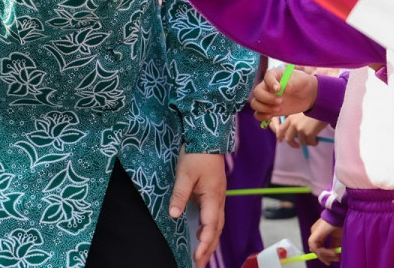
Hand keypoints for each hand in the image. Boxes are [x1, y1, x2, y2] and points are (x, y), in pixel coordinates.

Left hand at [170, 151, 225, 267]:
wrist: (208, 138)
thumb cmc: (197, 155)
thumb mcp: (185, 175)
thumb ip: (180, 196)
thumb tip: (174, 215)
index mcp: (213, 197)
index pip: (210, 226)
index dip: (204, 243)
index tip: (197, 257)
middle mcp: (219, 200)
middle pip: (217, 230)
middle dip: (208, 249)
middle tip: (199, 264)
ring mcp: (218, 197)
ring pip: (217, 225)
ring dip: (210, 241)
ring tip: (202, 256)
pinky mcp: (214, 194)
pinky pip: (214, 217)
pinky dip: (210, 230)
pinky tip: (202, 235)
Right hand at [251, 67, 317, 123]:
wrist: (307, 96)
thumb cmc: (303, 84)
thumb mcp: (301, 81)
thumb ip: (292, 83)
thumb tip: (283, 88)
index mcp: (275, 75)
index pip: (267, 76)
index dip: (270, 83)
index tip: (278, 89)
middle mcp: (267, 86)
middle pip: (257, 92)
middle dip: (266, 99)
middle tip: (280, 102)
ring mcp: (266, 98)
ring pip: (255, 103)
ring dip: (264, 108)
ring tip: (278, 109)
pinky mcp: (268, 109)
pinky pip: (258, 114)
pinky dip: (262, 117)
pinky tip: (271, 116)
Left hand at [277, 113, 327, 147]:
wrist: (323, 106)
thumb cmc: (313, 108)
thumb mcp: (300, 112)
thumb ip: (295, 120)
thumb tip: (295, 132)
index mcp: (290, 117)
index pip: (281, 129)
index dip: (280, 136)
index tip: (281, 140)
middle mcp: (293, 124)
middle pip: (288, 138)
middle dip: (292, 144)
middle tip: (297, 145)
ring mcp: (301, 129)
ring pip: (302, 142)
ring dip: (307, 142)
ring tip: (313, 140)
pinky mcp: (309, 133)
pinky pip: (310, 142)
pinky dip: (313, 143)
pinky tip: (317, 141)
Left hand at [307, 218, 342, 265]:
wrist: (340, 215)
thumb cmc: (340, 224)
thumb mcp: (338, 238)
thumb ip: (334, 246)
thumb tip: (335, 256)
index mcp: (319, 233)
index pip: (318, 248)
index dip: (324, 256)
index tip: (332, 261)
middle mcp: (314, 233)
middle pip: (316, 250)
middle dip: (325, 257)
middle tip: (336, 259)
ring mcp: (313, 233)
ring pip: (315, 249)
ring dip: (325, 255)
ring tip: (335, 256)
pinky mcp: (314, 234)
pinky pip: (316, 247)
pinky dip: (324, 252)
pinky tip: (333, 252)